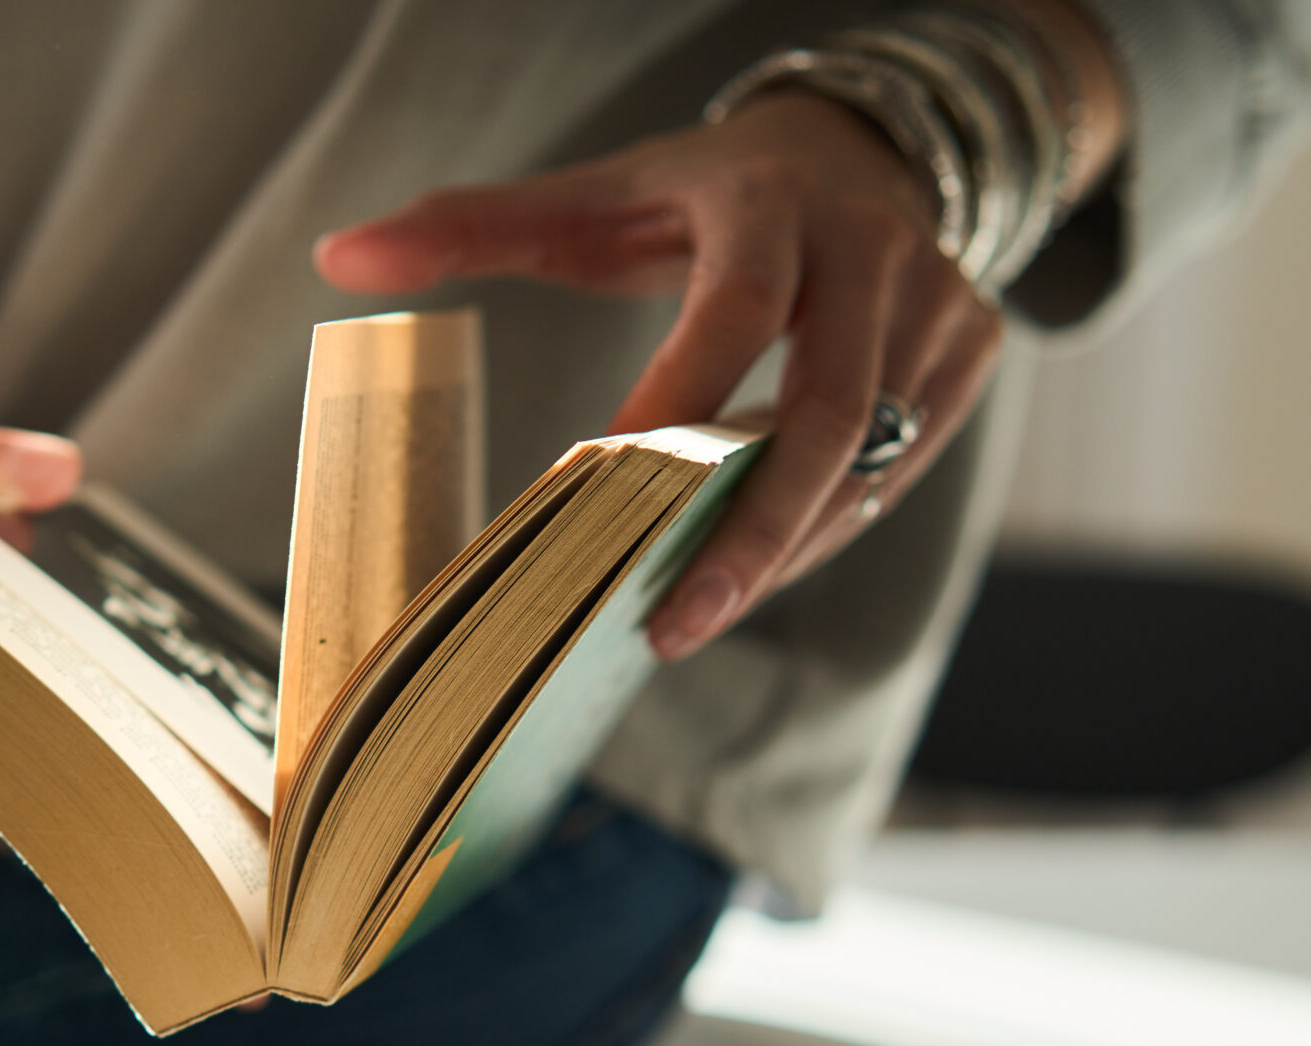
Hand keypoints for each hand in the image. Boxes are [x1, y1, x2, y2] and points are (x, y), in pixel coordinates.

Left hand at [315, 90, 1003, 660]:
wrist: (852, 154)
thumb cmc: (698, 197)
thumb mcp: (591, 199)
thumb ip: (466, 225)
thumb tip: (339, 256)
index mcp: (771, 205)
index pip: (735, 314)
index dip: (683, 401)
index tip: (612, 486)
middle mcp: (872, 251)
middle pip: (834, 415)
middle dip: (754, 532)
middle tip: (675, 625)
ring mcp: (939, 304)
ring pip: (873, 462)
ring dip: (784, 550)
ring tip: (696, 613)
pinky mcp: (971, 354)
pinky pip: (900, 472)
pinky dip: (826, 530)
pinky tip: (753, 570)